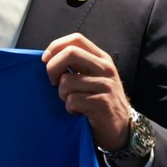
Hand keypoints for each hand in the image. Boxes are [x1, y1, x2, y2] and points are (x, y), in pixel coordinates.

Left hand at [41, 34, 131, 149]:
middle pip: (70, 53)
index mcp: (101, 58)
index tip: (45, 60)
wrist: (121, 128)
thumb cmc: (99, 101)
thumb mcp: (92, 77)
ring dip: (62, 94)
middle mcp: (105, 68)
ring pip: (67, 81)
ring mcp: (105, 85)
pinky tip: (78, 112)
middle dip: (52, 67)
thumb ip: (77, 65)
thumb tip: (48, 58)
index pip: (76, 39)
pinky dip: (70, 108)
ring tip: (72, 101)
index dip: (56, 46)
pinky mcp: (102, 103)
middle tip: (52, 82)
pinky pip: (73, 100)